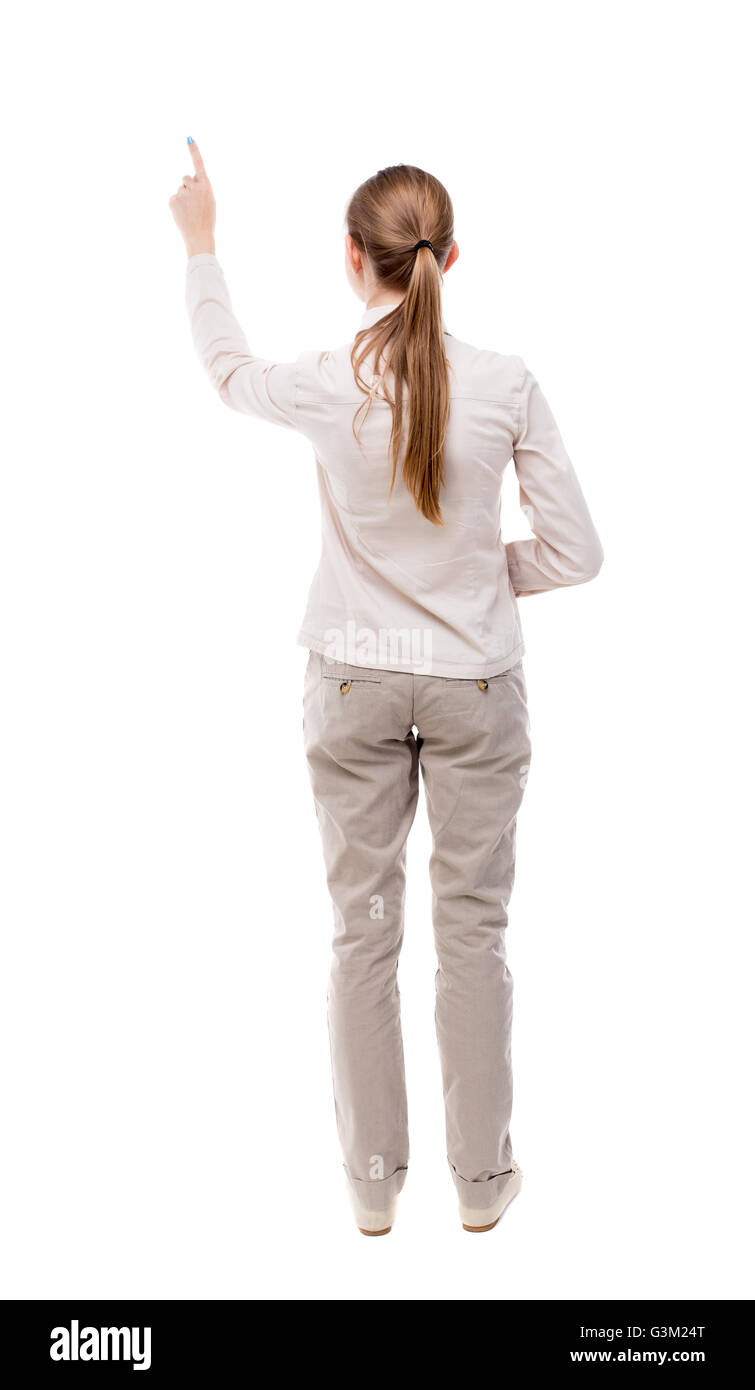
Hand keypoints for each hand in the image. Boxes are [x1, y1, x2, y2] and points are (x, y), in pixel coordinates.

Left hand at [169, 138, 215, 257]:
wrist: (199, 237)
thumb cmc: (207, 220)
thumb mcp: (210, 201)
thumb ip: (201, 187)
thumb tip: (189, 179)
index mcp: (206, 185)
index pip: (198, 163)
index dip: (194, 150)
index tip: (188, 137)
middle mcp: (194, 186)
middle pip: (185, 178)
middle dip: (188, 186)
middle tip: (194, 204)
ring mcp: (182, 192)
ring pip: (180, 189)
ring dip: (183, 197)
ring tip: (189, 212)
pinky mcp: (173, 200)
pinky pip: (173, 197)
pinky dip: (176, 205)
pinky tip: (182, 214)